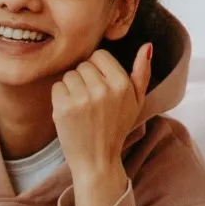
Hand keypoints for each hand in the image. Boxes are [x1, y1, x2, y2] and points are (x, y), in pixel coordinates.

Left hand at [52, 42, 150, 205]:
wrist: (97, 159)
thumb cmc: (116, 128)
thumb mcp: (137, 101)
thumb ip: (142, 72)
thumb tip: (147, 46)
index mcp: (122, 84)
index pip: (99, 55)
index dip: (97, 68)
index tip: (100, 85)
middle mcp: (102, 90)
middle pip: (82, 65)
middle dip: (84, 78)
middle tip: (91, 99)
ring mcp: (81, 99)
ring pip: (69, 75)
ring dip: (71, 88)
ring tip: (81, 106)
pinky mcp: (63, 109)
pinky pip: (56, 87)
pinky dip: (60, 97)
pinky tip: (70, 112)